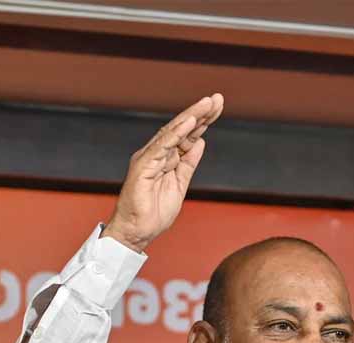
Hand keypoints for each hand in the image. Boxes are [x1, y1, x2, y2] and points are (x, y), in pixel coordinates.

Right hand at [103, 94, 223, 251]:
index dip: (203, 121)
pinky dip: (176, 133)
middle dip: (200, 113)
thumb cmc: (153, 213)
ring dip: (191, 117)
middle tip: (218, 98)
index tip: (218, 107)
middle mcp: (156, 153)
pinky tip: (190, 122)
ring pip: (172, 132)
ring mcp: (149, 158)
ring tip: (207, 104)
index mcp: (166, 158)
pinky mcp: (143, 166)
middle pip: (181, 129)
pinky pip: (161, 146)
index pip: (187, 135)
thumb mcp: (179, 184)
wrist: (136, 232)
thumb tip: (200, 142)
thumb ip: (188, 163)